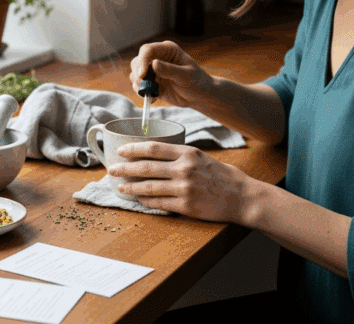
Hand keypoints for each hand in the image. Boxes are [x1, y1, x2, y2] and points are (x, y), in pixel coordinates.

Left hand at [108, 141, 249, 222]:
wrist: (242, 197)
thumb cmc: (222, 176)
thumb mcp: (202, 157)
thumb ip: (180, 156)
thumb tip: (155, 155)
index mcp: (187, 153)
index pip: (153, 148)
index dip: (133, 149)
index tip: (120, 150)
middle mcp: (184, 169)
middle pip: (145, 167)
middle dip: (124, 168)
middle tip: (111, 169)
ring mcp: (184, 188)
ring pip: (148, 187)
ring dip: (130, 187)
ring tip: (120, 187)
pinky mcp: (186, 206)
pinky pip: (159, 203)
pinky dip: (145, 201)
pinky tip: (138, 199)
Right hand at [130, 41, 214, 108]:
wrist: (199, 96)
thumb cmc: (197, 82)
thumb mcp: (186, 76)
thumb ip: (170, 70)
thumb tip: (154, 63)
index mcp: (167, 50)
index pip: (147, 50)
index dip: (142, 61)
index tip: (142, 75)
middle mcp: (157, 58)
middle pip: (137, 61)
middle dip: (138, 74)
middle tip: (145, 86)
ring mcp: (153, 71)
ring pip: (135, 74)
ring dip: (139, 85)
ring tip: (152, 93)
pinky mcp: (151, 83)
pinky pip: (139, 86)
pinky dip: (142, 93)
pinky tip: (153, 98)